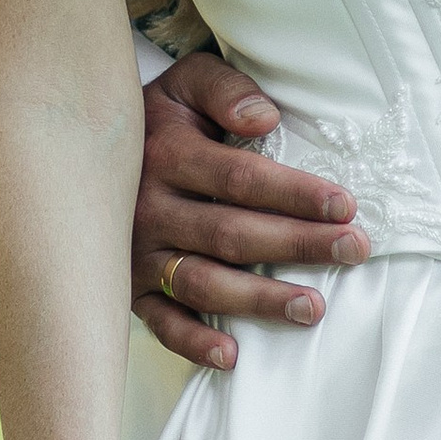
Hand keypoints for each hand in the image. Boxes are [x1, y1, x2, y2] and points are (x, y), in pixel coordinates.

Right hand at [132, 51, 370, 372]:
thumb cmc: (160, 117)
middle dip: (298, 244)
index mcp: (169, 155)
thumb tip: (266, 118)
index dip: (294, 193)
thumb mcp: (187, 84)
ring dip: (258, 300)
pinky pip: (159, 322)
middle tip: (354, 250)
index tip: (346, 206)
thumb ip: (225, 90)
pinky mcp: (129, 287)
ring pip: (201, 281)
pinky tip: (232, 355)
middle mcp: (150, 209)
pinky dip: (192, 341)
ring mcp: (137, 253)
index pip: (241, 178)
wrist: (85, 150)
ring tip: (312, 308)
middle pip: (232, 233)